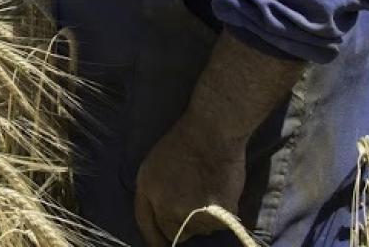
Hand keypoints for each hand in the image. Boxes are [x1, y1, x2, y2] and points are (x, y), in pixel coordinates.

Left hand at [133, 111, 246, 245]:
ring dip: (202, 219)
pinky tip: (219, 193)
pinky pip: (219, 225)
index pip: (146, 226)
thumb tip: (161, 219)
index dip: (154, 238)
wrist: (212, 132)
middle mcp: (167, 207)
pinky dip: (221, 214)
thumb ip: (153, 194)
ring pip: (199, 230)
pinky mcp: (218, 215)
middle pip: (173, 233)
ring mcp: (193, 213)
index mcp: (147, 192)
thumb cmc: (183, 143)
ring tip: (206, 192)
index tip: (162, 244)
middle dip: (181, 225)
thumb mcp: (153, 165)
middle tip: (192, 206)